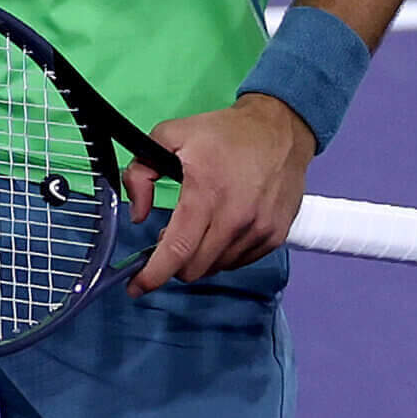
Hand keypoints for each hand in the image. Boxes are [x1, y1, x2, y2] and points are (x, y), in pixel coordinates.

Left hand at [122, 94, 312, 295]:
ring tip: (197, 228)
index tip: (136, 287)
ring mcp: (259, 231)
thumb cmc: (223, 133)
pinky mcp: (275, 236)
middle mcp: (236, 219)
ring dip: (199, 258)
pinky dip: (222, 255)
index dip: (154, 274)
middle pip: (195, 267)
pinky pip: (238, 261)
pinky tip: (219, 230)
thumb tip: (137, 215)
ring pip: (216, 267)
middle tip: (169, 238)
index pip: (178, 249)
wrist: (280, 130)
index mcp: (206, 194)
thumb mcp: (169, 135)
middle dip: (173, 263)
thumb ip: (140, 173)